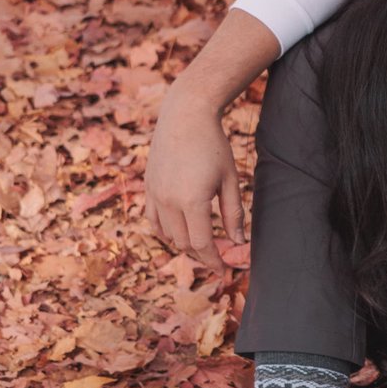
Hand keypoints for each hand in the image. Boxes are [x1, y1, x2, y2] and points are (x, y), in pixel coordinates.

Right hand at [144, 95, 244, 269]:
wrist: (184, 116)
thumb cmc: (213, 145)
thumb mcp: (230, 180)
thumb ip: (233, 213)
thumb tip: (238, 243)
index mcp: (192, 201)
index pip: (203, 244)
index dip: (214, 262)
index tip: (224, 271)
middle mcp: (169, 201)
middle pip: (184, 243)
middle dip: (202, 256)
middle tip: (217, 259)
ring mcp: (154, 194)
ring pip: (167, 235)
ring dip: (184, 245)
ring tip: (202, 248)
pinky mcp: (148, 187)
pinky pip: (153, 220)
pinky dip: (165, 232)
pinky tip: (178, 235)